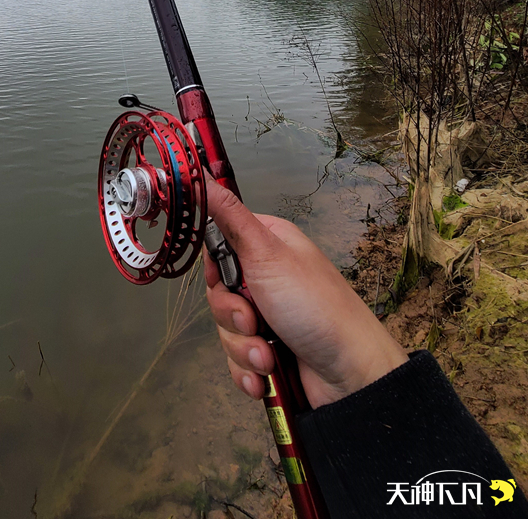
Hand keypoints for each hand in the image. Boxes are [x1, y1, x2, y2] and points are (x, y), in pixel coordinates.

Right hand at [204, 180, 407, 409]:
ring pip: (226, 328)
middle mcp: (267, 277)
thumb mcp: (267, 254)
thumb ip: (229, 216)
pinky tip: (264, 376)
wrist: (351, 374)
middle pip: (218, 292)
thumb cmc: (315, 305)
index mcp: (268, 244)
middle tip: (253, 320)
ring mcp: (268, 315)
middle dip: (232, 315)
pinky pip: (237, 358)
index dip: (214, 267)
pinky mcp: (268, 349)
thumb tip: (201, 176)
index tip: (222, 278)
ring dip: (243, 347)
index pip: (219, 244)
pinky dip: (248, 370)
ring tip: (268, 355)